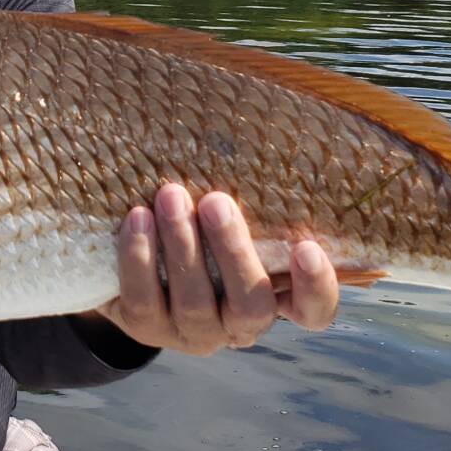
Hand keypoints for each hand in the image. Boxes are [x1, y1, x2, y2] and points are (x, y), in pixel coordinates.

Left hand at [94, 184, 339, 354]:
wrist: (135, 259)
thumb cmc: (204, 221)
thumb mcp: (231, 212)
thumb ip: (255, 192)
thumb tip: (259, 119)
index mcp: (276, 295)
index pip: (313, 310)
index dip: (315, 287)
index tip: (307, 247)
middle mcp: (240, 323)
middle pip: (251, 305)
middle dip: (233, 251)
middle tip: (216, 201)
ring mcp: (194, 331)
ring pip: (195, 302)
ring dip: (182, 245)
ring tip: (171, 195)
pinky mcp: (147, 328)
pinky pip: (144, 300)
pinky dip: (139, 257)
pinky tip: (137, 218)